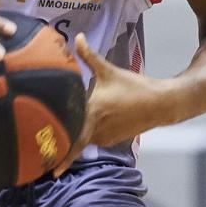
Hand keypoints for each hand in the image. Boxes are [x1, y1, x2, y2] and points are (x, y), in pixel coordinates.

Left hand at [52, 33, 169, 176]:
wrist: (159, 103)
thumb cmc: (133, 86)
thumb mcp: (109, 71)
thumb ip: (89, 56)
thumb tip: (77, 37)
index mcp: (92, 112)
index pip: (72, 139)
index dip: (60, 156)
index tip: (49, 169)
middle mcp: (97, 128)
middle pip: (74, 143)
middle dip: (61, 151)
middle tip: (46, 159)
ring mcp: (105, 136)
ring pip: (84, 140)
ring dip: (75, 137)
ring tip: (61, 135)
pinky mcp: (112, 139)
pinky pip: (94, 139)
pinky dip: (88, 134)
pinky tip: (87, 125)